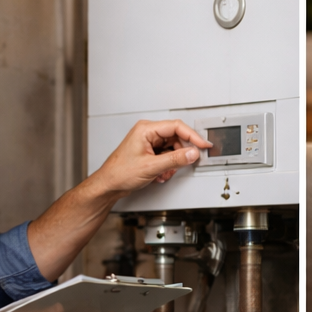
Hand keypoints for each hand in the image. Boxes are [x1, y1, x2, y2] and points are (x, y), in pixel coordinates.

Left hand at [90, 120, 210, 197]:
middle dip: (180, 154)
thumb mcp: (151, 167)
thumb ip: (175, 159)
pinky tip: (161, 174)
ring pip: (172, 149)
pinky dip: (167, 166)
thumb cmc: (119, 172)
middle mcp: (147, 133)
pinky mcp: (149, 152)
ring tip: (166, 172)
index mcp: (146, 129)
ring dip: (173, 162)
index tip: (203, 145)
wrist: (108, 185)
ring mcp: (148, 143)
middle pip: (176, 138)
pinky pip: (166, 156)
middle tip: (185, 163)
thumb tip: (192, 153)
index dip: (193, 136)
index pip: (176, 127)